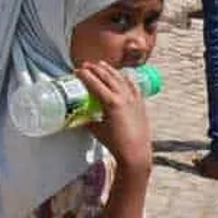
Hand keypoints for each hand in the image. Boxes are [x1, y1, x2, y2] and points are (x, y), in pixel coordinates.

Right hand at [77, 61, 152, 179]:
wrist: (136, 153)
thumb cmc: (115, 143)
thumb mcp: (96, 129)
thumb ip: (88, 119)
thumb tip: (81, 115)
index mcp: (110, 102)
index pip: (94, 83)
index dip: (84, 75)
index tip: (77, 71)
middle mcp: (123, 97)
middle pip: (107, 76)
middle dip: (95, 69)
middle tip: (86, 66)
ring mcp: (133, 98)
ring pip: (120, 78)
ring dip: (109, 70)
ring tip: (101, 65)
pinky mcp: (140, 103)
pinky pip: (132, 85)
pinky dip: (125, 78)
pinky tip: (122, 75)